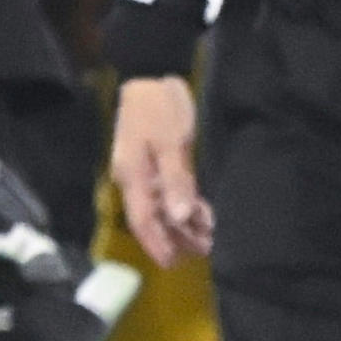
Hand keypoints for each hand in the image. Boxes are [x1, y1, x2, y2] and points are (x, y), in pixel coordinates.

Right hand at [111, 72, 209, 264]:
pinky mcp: (155, 162)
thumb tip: (180, 218)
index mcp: (133, 176)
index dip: (157, 244)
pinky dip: (183, 206)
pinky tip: (201, 213)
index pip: (143, 220)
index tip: (173, 264)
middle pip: (152, 218)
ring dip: (182, 224)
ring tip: (207, 237)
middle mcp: (134, 178)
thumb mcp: (170, 142)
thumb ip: (176, 181)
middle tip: (204, 251)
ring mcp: (143, 171)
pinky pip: (166, 193)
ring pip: (161, 207)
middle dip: (176, 238)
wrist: (149, 76)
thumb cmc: (159, 108)